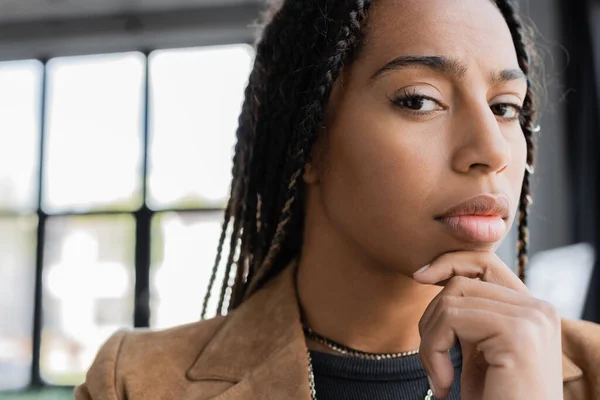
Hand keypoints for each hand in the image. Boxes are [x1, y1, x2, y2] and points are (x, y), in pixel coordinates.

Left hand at [412, 251, 562, 399]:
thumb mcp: (477, 351)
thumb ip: (467, 314)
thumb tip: (429, 274)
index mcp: (530, 310)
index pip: (484, 262)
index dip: (448, 262)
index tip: (418, 276)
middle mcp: (538, 308)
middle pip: (460, 282)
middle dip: (431, 319)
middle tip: (432, 362)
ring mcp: (532, 317)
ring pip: (450, 299)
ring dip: (430, 340)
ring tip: (439, 377)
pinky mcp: (518, 332)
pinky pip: (450, 318)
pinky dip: (432, 351)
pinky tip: (445, 384)